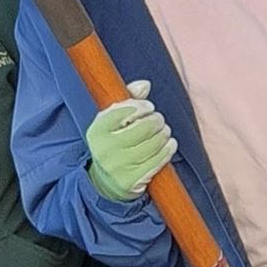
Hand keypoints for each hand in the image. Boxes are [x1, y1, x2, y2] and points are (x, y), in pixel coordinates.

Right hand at [85, 80, 174, 201]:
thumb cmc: (114, 144)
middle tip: (159, 120)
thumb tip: (144, 84)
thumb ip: (128, 99)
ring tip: (164, 132)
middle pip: (143, 128)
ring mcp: (119, 166)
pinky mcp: (132, 180)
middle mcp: (105, 149)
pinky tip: (169, 145)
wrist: (106, 182)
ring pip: (153, 144)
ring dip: (164, 135)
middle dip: (156, 121)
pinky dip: (167, 150)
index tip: (148, 107)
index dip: (141, 107)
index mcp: (97, 131)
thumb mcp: (113, 122)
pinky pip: (158, 161)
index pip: (123, 111)